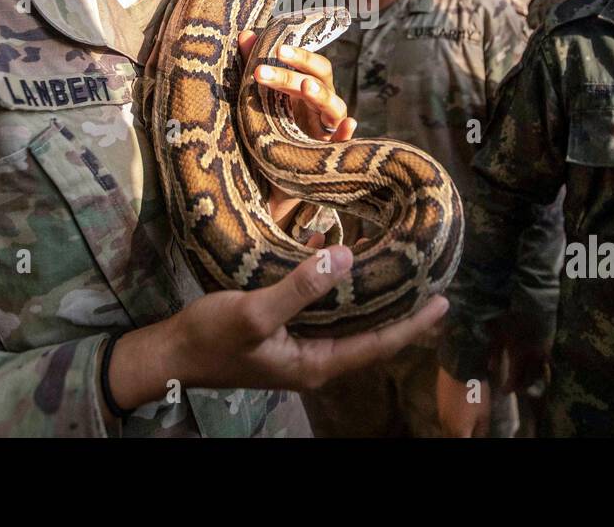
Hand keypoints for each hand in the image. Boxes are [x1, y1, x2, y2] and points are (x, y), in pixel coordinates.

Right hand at [106, 245, 448, 410]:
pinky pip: (321, 306)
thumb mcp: (255, 312)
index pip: (378, 344)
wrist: (169, 352)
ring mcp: (299, 343)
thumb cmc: (210, 338)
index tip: (444, 301)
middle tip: (427, 276)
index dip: (413, 324)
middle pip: (369, 331)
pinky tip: (338, 251)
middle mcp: (315, 355)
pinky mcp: (282, 328)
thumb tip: (348, 256)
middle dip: (399, 306)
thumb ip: (301, 287)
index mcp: (317, 361)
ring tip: (394, 261)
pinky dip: (335, 282)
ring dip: (369, 291)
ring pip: (348, 317)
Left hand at [237, 30, 356, 223]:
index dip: (298, 55)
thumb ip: (257, 67)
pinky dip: (346, 132)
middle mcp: (322, 106)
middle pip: (318, 81)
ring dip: (321, 95)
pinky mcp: (330, 154)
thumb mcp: (263, 101)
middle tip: (262, 72)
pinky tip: (348, 125)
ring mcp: (328, 129)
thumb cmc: (273, 132)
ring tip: (305, 87)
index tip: (274, 48)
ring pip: (334, 106)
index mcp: (308, 90)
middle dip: (292, 74)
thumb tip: (246, 34)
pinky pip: (343, 141)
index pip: (311, 65)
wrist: (274, 183)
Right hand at [437, 367, 491, 436]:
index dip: (470, 439)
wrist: (460, 368)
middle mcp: (446, 424)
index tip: (474, 436)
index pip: (463, 442)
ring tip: (462, 425)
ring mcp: (440, 412)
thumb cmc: (476, 392)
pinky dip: (449, 419)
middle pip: (451, 437)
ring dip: (453, 429)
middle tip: (468, 432)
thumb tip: (479, 436)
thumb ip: (482, 429)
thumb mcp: (484, 413)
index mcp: (459, 430)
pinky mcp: (438, 401)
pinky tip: (456, 412)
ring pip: (445, 428)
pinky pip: (443, 416)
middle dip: (460, 436)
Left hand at [495, 320, 550, 395]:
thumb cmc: (511, 315)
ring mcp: (543, 350)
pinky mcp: (549, 345)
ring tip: (522, 381)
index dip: (510, 387)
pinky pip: (545, 363)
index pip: (516, 378)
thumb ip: (495, 352)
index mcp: (520, 353)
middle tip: (513, 388)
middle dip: (521, 386)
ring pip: (539, 373)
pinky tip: (532, 370)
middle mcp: (533, 356)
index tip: (504, 391)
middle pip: (529, 379)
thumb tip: (491, 368)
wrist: (531, 300)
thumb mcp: (498, 333)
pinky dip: (539, 369)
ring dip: (531, 380)